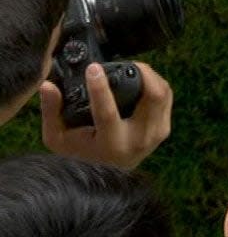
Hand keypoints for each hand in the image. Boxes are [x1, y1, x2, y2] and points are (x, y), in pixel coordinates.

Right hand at [41, 62, 172, 168]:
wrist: (106, 176)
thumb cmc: (79, 155)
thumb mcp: (58, 138)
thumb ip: (51, 111)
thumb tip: (48, 85)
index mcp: (110, 144)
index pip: (107, 112)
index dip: (100, 88)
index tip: (93, 69)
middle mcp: (137, 140)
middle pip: (151, 96)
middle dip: (140, 72)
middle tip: (124, 64)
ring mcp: (155, 135)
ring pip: (163, 94)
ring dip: (151, 76)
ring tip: (133, 69)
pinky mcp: (163, 130)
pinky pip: (167, 98)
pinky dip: (157, 84)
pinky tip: (143, 80)